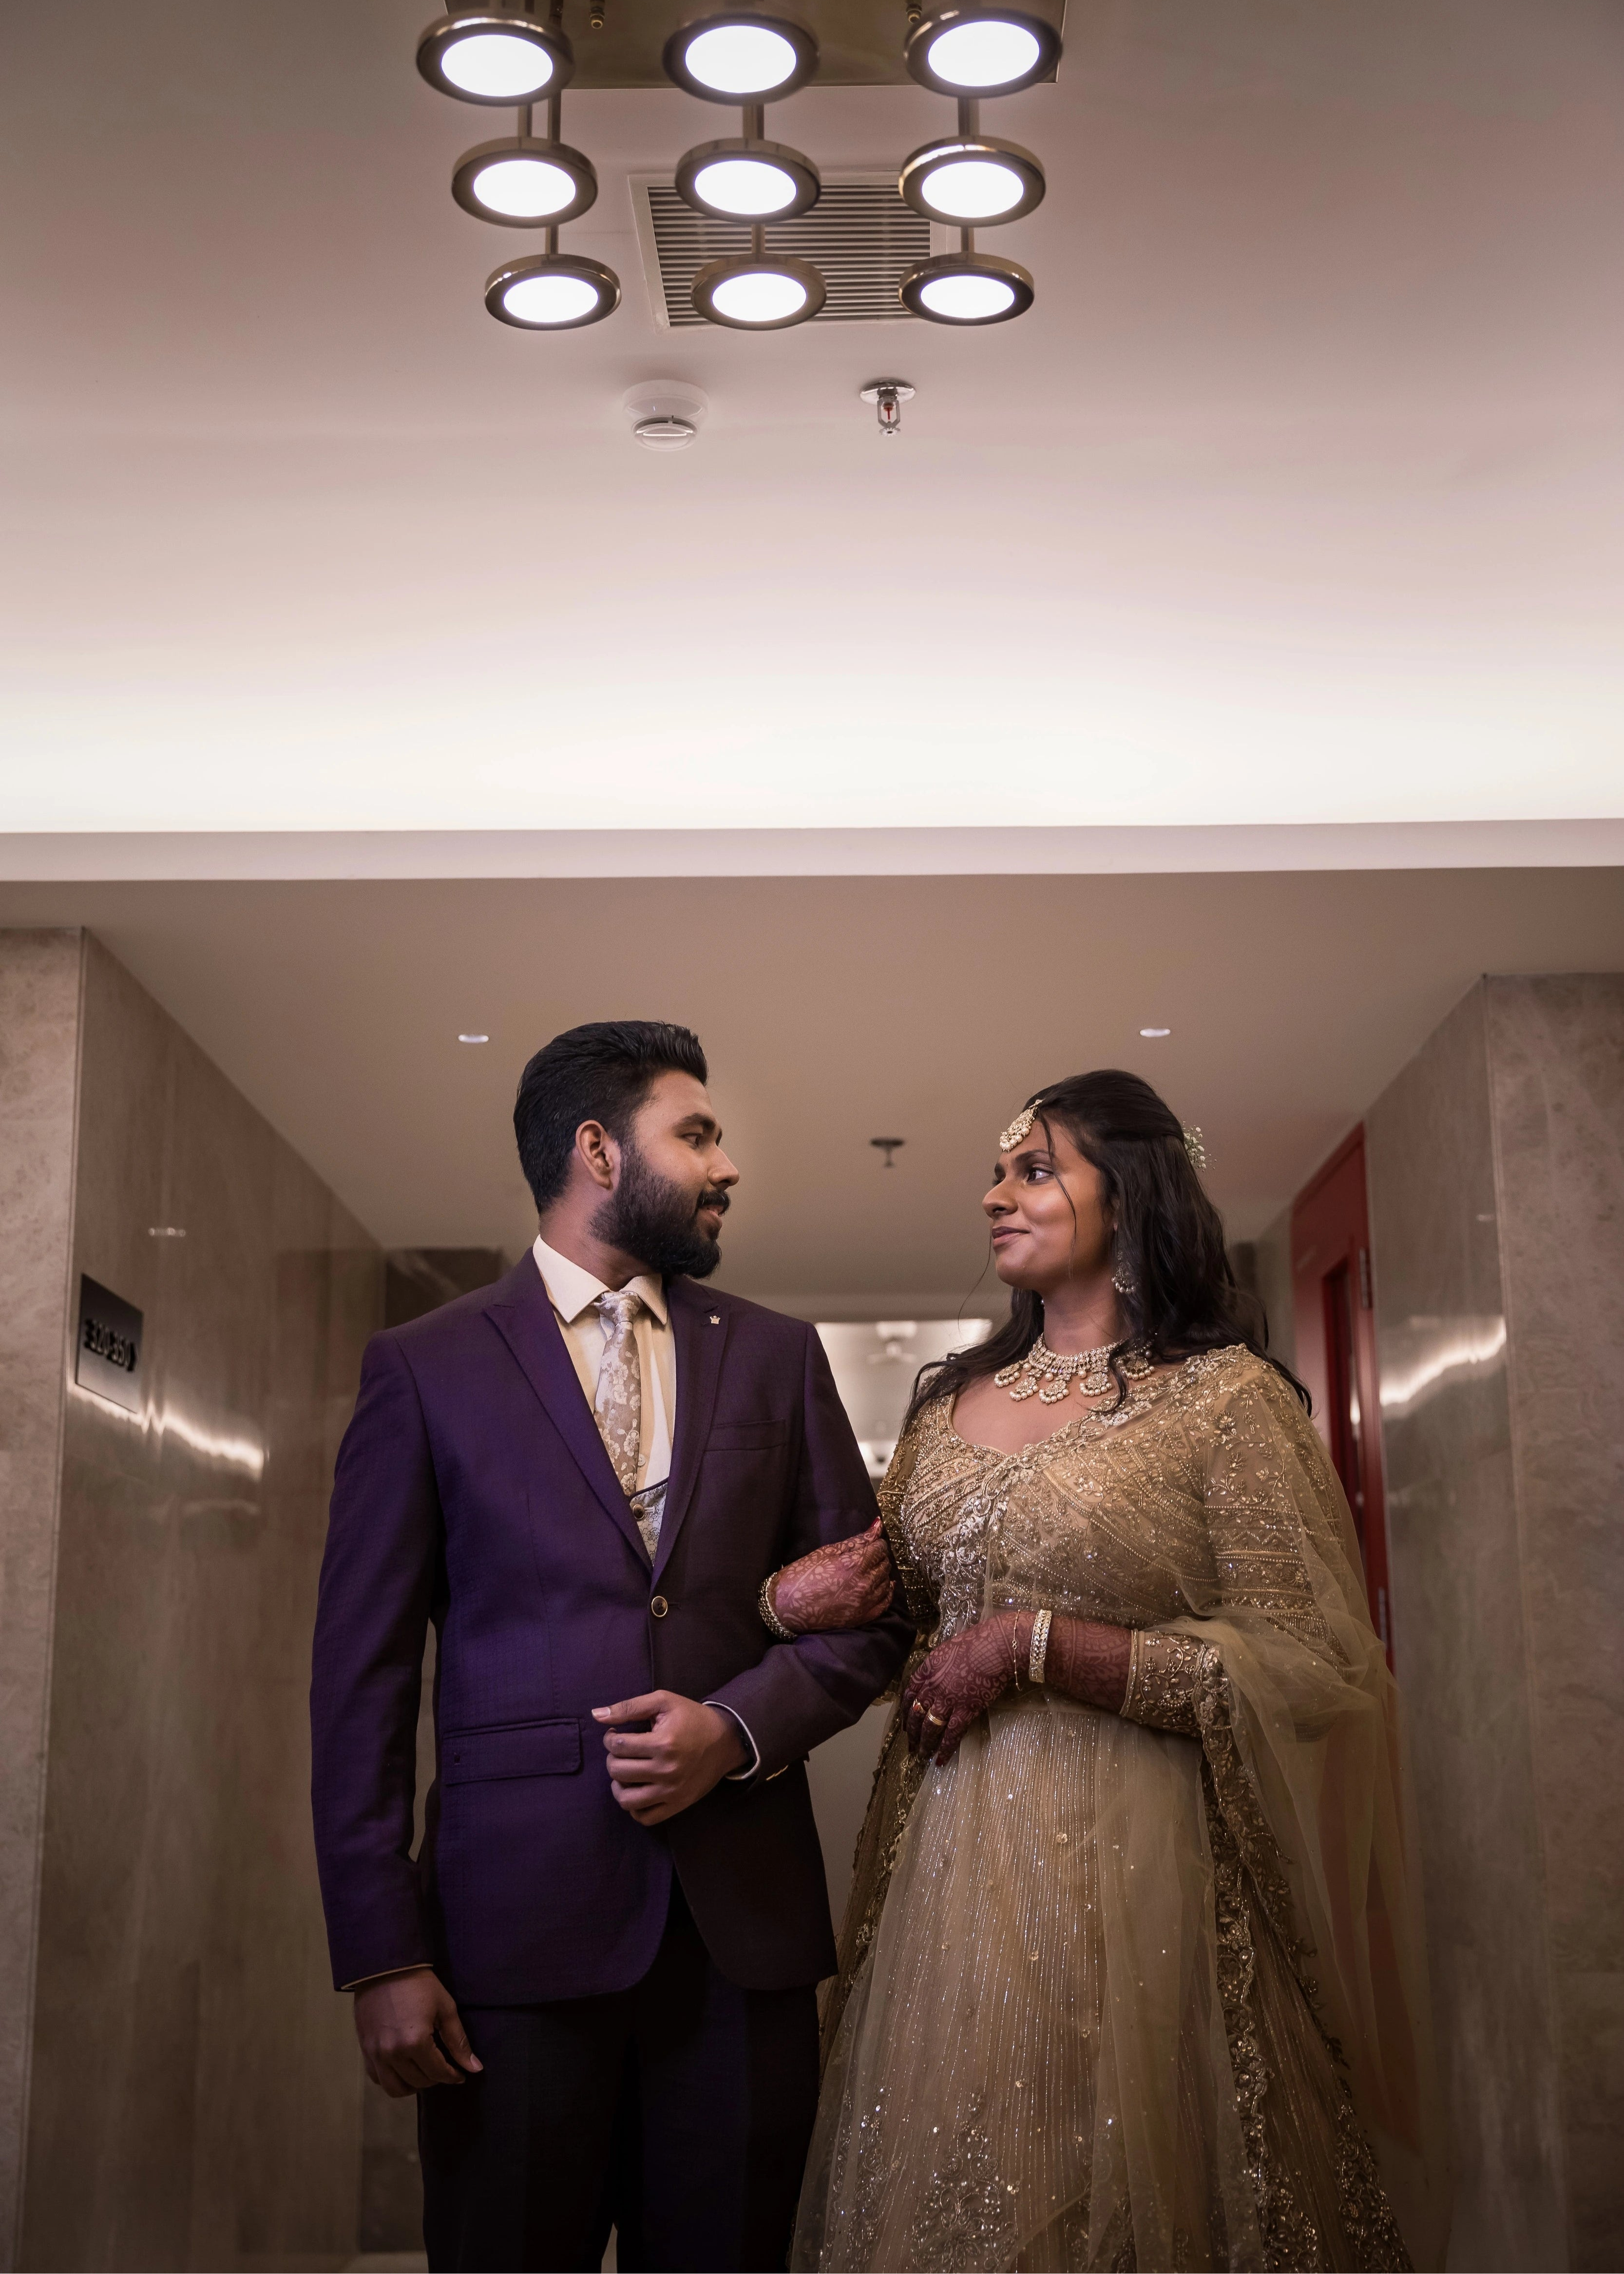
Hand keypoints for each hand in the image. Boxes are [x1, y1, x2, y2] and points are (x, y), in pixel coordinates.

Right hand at [353, 1969, 482, 2097]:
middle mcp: (393, 2053)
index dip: (453, 2076)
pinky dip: (391, 2079)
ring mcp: (375, 2054)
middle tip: (443, 2068)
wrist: (385, 1967)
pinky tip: (402, 2069)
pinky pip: (377, 2078)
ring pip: (395, 2088)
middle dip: (435, 2078)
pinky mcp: (364, 2049)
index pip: (438, 2073)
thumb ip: (459, 2041)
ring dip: (412, 2085)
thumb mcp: (445, 2008)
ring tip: (423, 2073)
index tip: (461, 2075)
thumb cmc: (419, 1984)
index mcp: (415, 2042)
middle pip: (418, 2082)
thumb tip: (475, 2068)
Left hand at [593, 1691, 747, 1824]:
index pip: (618, 1746)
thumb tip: (596, 1715)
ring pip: (627, 1800)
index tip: (615, 1734)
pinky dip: (634, 1807)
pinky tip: (636, 1789)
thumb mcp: (663, 1702)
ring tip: (624, 1772)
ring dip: (618, 1785)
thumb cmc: (692, 1717)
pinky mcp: (677, 1805)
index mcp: (664, 1743)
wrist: (725, 1740)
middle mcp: (667, 1771)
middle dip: (612, 1758)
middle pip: (618, 1771)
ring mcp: (672, 1792)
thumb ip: (629, 1707)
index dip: (609, 1738)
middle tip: (621, 1750)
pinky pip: (645, 1817)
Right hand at [770, 1519, 893, 1634]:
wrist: (785, 1608)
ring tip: (869, 1571)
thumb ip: (856, 1540)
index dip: (876, 1543)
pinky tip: (881, 1587)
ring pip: (886, 1583)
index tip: (870, 1543)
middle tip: (867, 1556)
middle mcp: (863, 1584)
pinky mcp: (862, 1618)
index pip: (880, 1548)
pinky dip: (885, 1593)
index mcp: (854, 1564)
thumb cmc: (802, 1575)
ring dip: (881, 1574)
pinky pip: (884, 1603)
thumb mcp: (826, 1551)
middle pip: (885, 1564)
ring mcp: (864, 1603)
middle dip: (878, 1557)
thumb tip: (878, 1525)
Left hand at [900, 1614, 1023, 1763]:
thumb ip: (939, 1666)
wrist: (995, 1647)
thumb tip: (938, 1676)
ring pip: (929, 1727)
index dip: (905, 1710)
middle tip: (910, 1745)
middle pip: (916, 1714)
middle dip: (911, 1732)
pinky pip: (951, 1734)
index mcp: (927, 1669)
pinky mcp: (965, 1710)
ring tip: (922, 1755)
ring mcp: (947, 1700)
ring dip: (924, 1744)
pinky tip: (940, 1760)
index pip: (909, 1694)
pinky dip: (945, 1749)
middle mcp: (932, 1687)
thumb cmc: (977, 1643)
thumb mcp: (948, 1650)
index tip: (904, 1721)